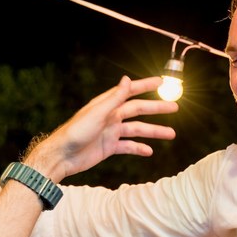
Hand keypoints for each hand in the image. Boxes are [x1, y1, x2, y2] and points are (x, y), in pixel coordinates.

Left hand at [26, 75, 177, 181]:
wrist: (62, 157)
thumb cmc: (75, 133)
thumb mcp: (97, 114)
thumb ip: (114, 98)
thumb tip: (127, 79)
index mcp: (107, 105)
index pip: (130, 92)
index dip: (146, 85)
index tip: (162, 82)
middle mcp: (110, 117)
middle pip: (138, 110)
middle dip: (157, 109)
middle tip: (175, 107)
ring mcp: (110, 132)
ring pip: (137, 130)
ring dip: (154, 131)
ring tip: (171, 134)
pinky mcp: (109, 147)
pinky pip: (128, 146)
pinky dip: (139, 148)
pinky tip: (149, 151)